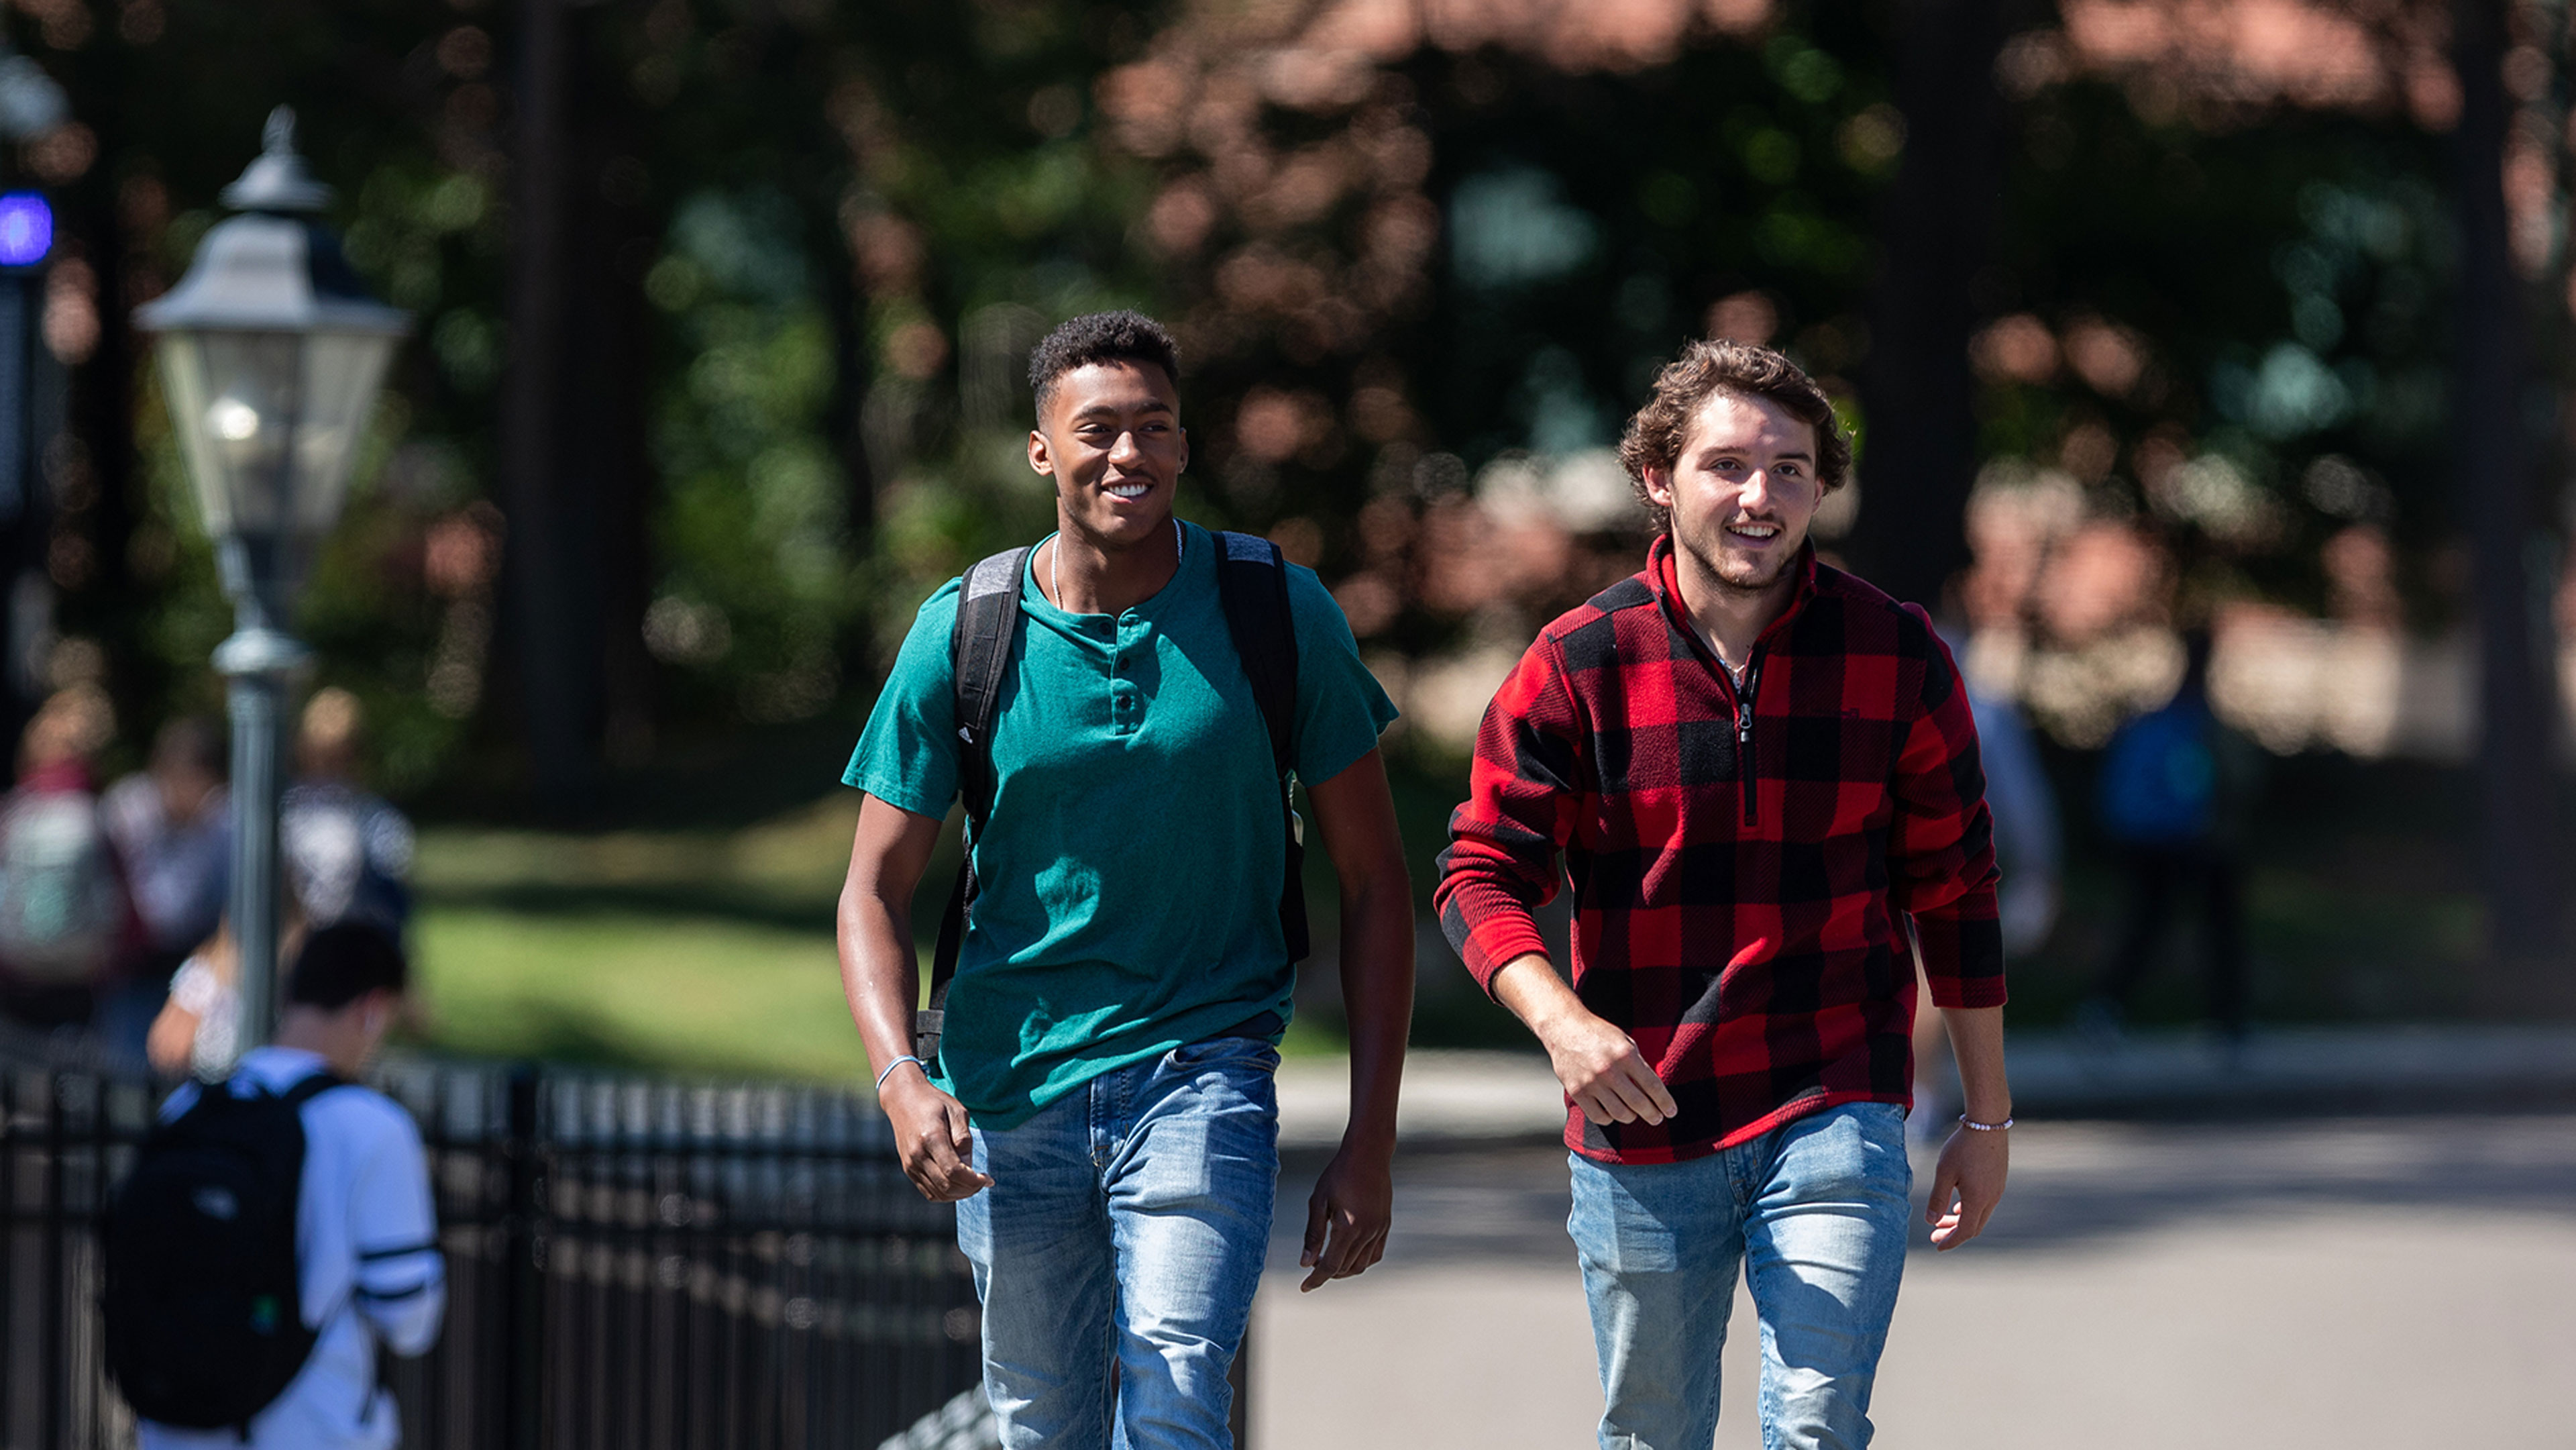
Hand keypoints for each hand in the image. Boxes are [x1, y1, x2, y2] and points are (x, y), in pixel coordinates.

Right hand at [880, 1070, 993, 1201]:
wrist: (903, 1099)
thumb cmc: (934, 1103)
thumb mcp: (957, 1111)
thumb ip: (964, 1139)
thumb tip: (969, 1166)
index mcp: (931, 1138)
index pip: (954, 1171)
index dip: (974, 1181)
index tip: (988, 1179)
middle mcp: (917, 1155)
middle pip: (947, 1186)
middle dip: (970, 1189)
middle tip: (983, 1182)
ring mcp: (910, 1164)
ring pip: (938, 1194)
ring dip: (959, 1194)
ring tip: (972, 1183)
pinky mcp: (908, 1169)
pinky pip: (929, 1192)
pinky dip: (946, 1194)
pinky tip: (958, 1184)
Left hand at [1298, 1138, 1392, 1291]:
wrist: (1368, 1154)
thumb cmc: (1338, 1174)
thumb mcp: (1319, 1201)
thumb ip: (1313, 1234)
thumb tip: (1305, 1263)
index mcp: (1348, 1227)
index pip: (1331, 1266)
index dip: (1316, 1279)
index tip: (1304, 1287)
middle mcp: (1367, 1232)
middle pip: (1345, 1268)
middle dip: (1327, 1273)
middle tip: (1312, 1265)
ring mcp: (1379, 1230)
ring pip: (1361, 1265)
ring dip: (1343, 1270)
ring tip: (1328, 1261)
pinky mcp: (1385, 1225)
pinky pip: (1375, 1254)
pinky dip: (1361, 1261)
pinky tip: (1348, 1255)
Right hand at [1537, 1010, 1677, 1127]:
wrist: (1564, 1027)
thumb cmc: (1599, 1034)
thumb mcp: (1624, 1042)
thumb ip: (1638, 1065)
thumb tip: (1654, 1092)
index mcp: (1625, 1054)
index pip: (1652, 1085)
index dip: (1665, 1102)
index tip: (1671, 1112)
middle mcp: (1609, 1069)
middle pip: (1638, 1103)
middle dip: (1652, 1114)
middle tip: (1656, 1118)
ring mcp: (1591, 1082)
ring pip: (1620, 1113)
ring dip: (1631, 1117)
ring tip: (1633, 1114)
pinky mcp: (1577, 1091)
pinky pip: (1599, 1116)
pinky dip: (1609, 1118)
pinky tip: (1612, 1112)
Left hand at [1925, 1122, 2007, 1248]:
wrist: (1988, 1124)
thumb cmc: (1963, 1147)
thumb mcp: (1944, 1172)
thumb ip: (1937, 1198)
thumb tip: (1930, 1221)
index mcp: (1978, 1200)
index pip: (1965, 1231)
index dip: (1951, 1241)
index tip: (1938, 1246)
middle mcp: (1991, 1198)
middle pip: (1973, 1226)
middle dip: (1953, 1233)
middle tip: (1935, 1235)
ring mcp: (1997, 1189)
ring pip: (1979, 1215)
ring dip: (1960, 1221)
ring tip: (1941, 1220)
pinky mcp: (1998, 1180)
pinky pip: (1985, 1204)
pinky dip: (1970, 1210)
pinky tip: (1957, 1206)